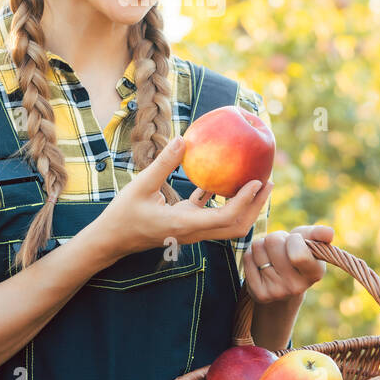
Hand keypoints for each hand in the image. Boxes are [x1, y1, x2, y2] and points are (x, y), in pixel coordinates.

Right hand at [91, 135, 272, 258]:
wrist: (111, 240)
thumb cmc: (123, 214)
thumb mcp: (141, 185)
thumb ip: (163, 164)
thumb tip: (184, 138)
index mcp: (185, 225)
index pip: (226, 217)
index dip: (246, 201)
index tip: (258, 181)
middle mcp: (194, 231)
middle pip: (236, 225)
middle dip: (255, 206)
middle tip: (268, 180)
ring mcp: (191, 229)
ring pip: (227, 222)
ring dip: (244, 204)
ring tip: (255, 180)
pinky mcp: (186, 222)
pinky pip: (211, 212)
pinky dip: (223, 198)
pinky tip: (225, 177)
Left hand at [243, 223, 333, 304]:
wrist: (284, 285)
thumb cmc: (299, 255)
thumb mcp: (309, 242)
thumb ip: (319, 234)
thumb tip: (329, 232)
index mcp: (315, 273)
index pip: (298, 254)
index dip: (293, 239)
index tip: (295, 241)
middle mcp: (297, 287)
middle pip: (273, 242)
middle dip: (276, 239)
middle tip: (281, 249)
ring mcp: (277, 292)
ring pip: (258, 247)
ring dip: (263, 246)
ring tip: (272, 256)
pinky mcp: (259, 294)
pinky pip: (248, 258)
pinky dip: (252, 255)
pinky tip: (262, 264)